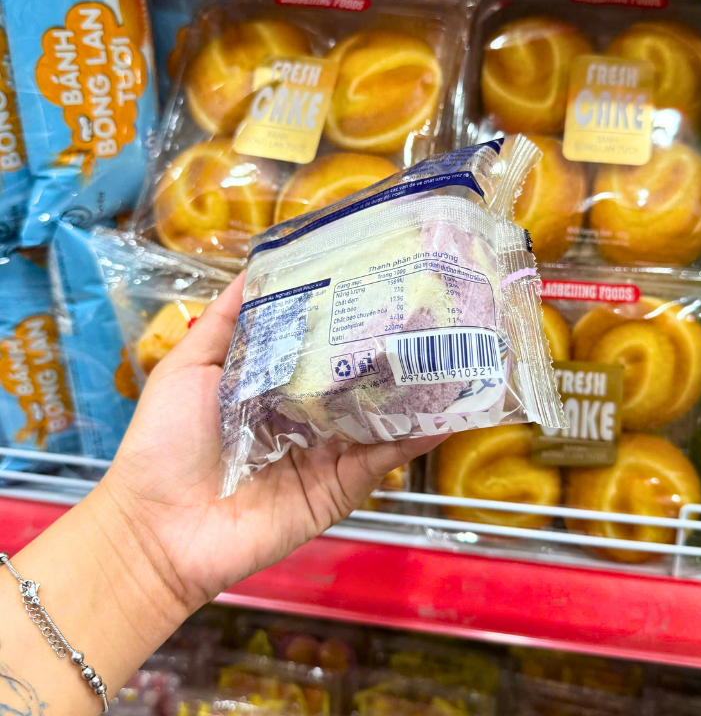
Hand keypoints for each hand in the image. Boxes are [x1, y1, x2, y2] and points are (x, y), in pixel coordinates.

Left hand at [99, 273, 441, 614]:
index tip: (373, 283)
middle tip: (423, 315)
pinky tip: (441, 415)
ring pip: (374, 418)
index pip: (317, 348)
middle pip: (352, 381)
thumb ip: (226, 322)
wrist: (157, 527)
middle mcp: (304, 418)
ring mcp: (324, 455)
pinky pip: (378, 462)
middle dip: (385, 352)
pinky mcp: (336, 490)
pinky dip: (411, 440)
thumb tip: (253, 269)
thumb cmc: (166, 441)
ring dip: (409, 393)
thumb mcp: (190, 366)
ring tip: (445, 357)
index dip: (342, 319)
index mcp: (271, 388)